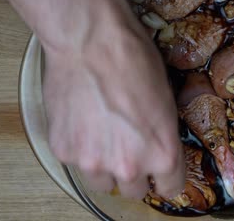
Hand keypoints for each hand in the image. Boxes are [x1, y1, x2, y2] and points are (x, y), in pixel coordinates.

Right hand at [0, 0, 184, 198]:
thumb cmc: (135, 61)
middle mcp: (130, 166)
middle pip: (135, 192)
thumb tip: (155, 148)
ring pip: (103, 182)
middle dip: (135, 174)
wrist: (91, 41)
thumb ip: (161, 136)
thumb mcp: (166, 101)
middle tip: (128, 150)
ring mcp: (93, 162)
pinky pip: (76, 162)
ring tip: (102, 135)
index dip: (167, 180)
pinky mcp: (63, 151)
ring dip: (105, 166)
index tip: (161, 174)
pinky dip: (80, 148)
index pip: (171, 189)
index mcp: (162, 153)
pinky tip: (82, 121)